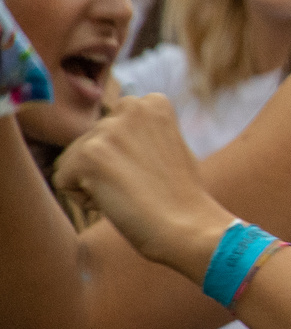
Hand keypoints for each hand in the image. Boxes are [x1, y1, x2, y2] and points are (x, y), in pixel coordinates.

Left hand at [51, 95, 233, 275]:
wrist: (188, 226)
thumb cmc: (181, 196)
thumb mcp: (168, 145)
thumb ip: (142, 131)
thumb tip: (111, 135)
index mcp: (152, 102)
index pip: (110, 128)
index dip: (128, 156)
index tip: (154, 170)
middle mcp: (131, 106)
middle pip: (89, 142)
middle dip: (109, 167)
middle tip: (143, 184)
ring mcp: (109, 129)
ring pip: (74, 161)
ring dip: (96, 183)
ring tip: (132, 192)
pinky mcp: (90, 154)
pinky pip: (63, 181)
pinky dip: (86, 200)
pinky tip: (119, 201)